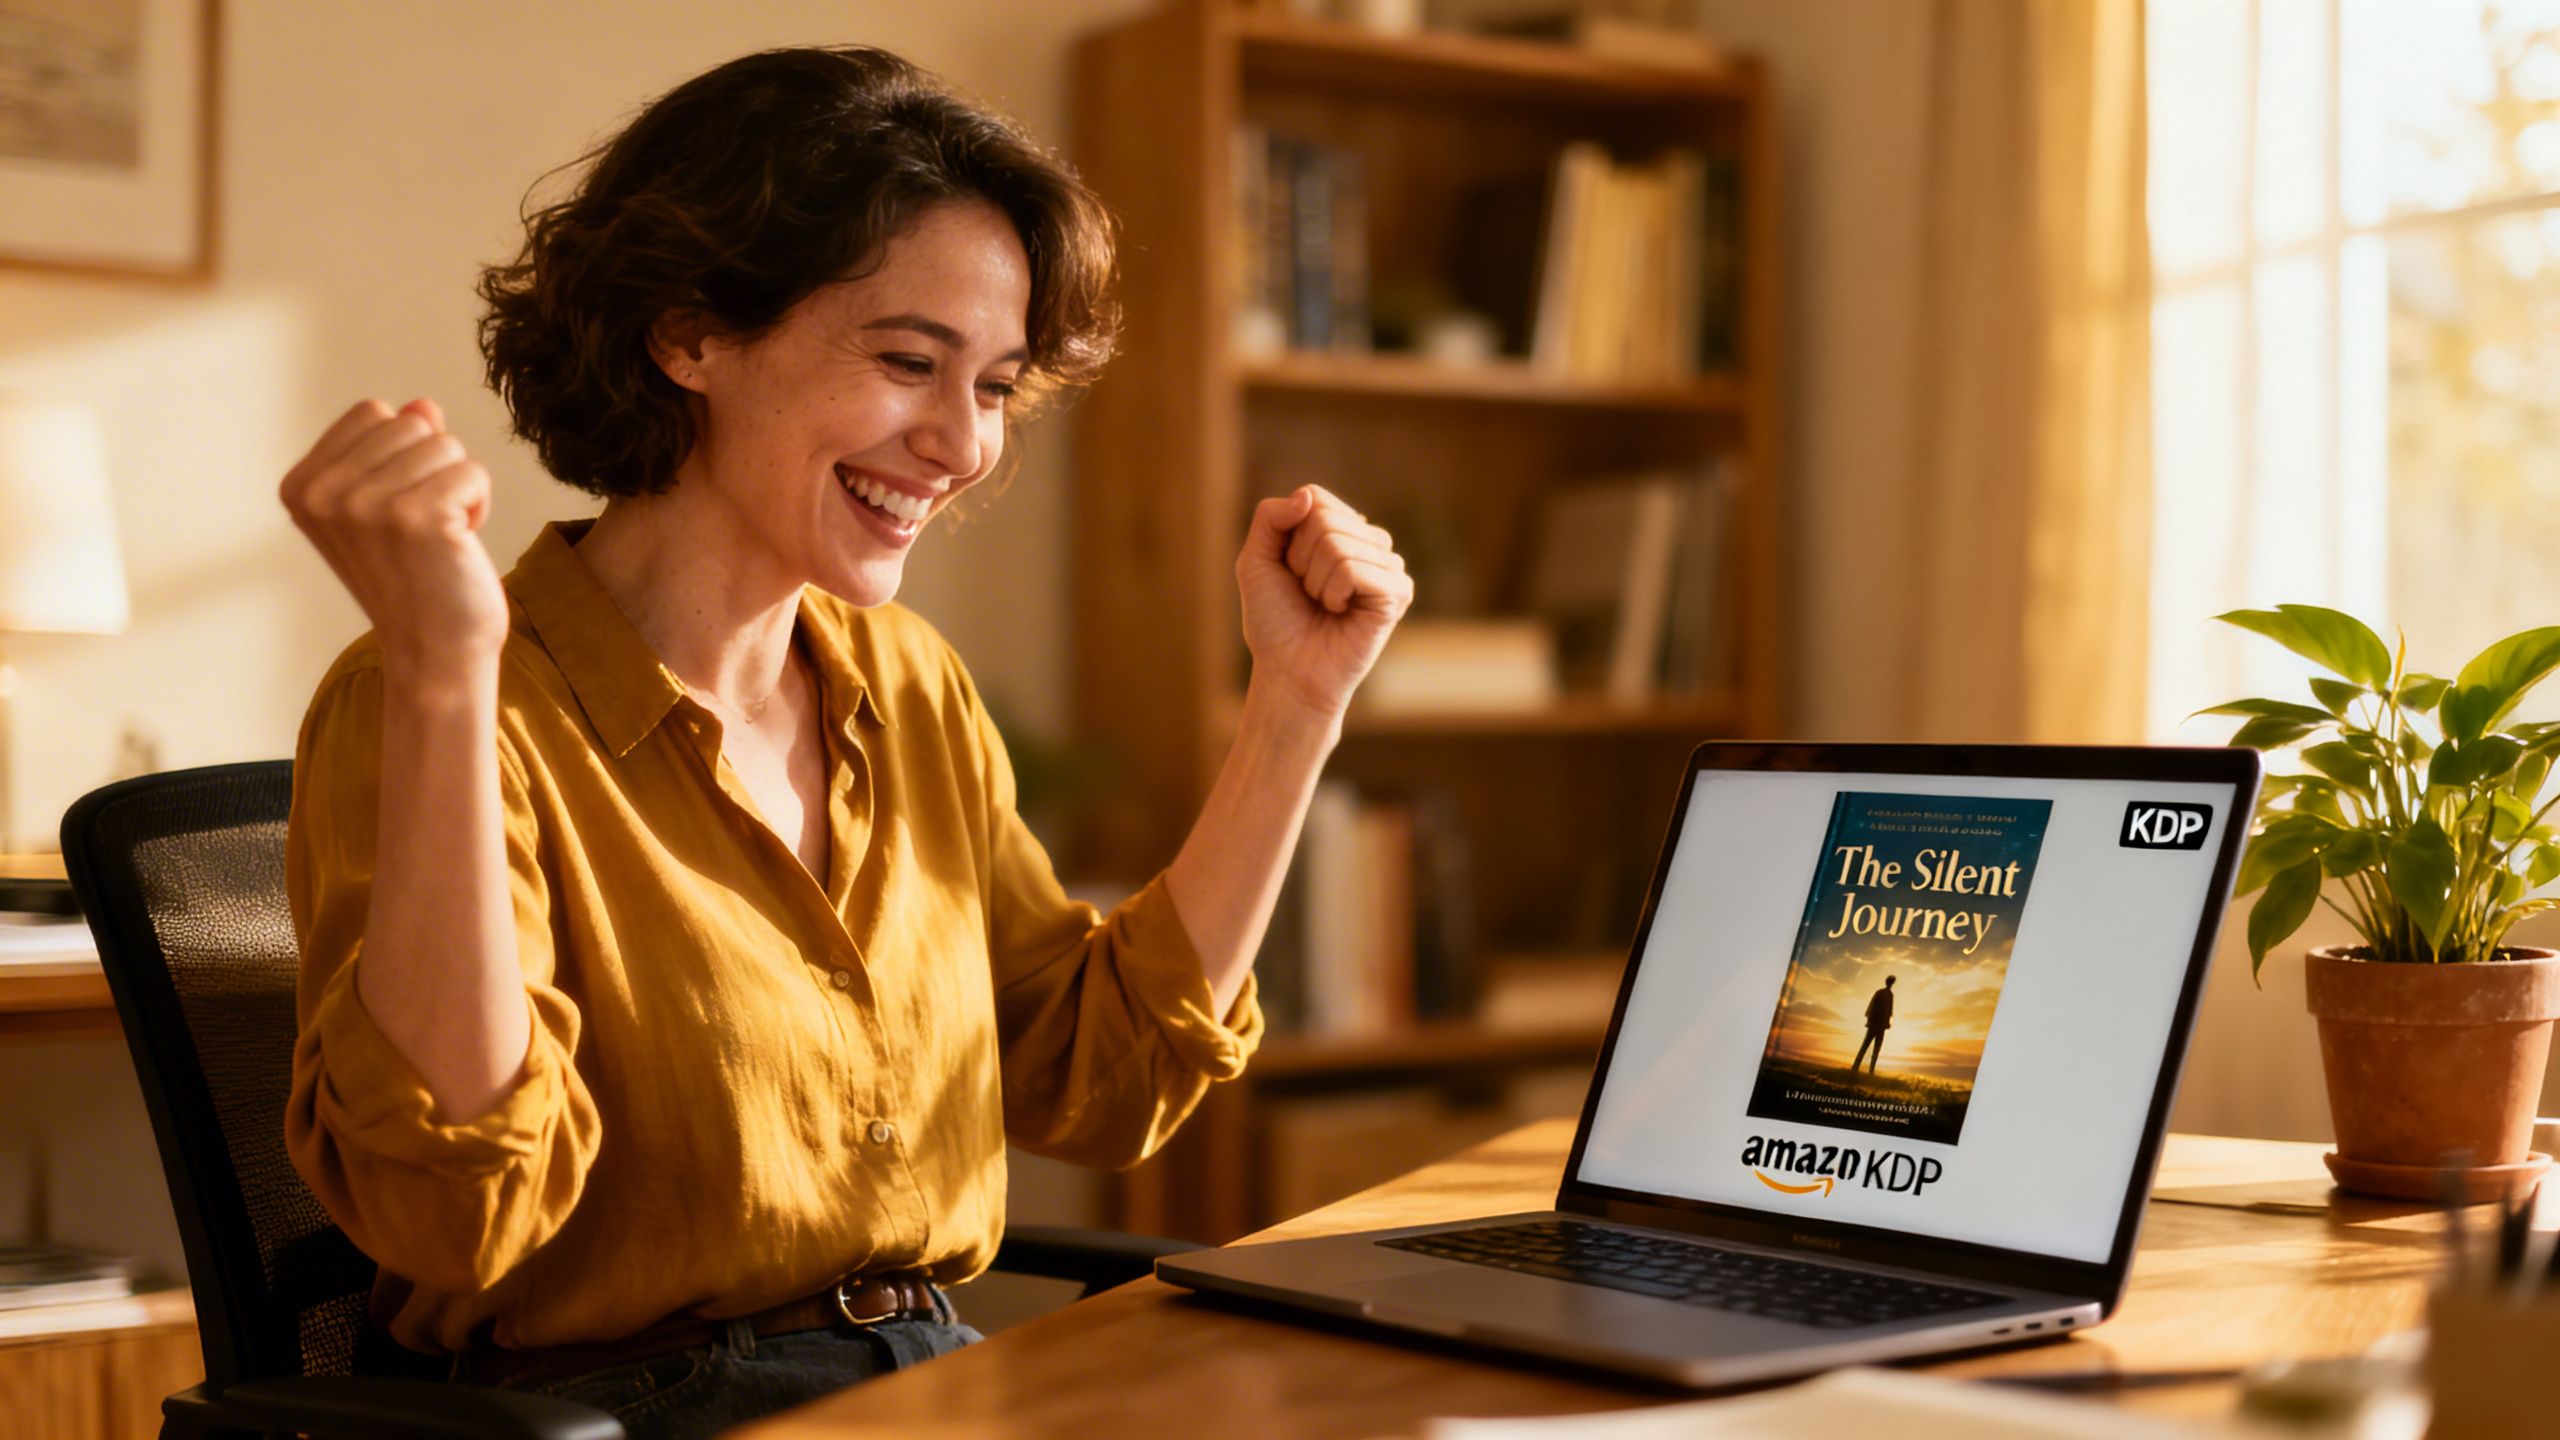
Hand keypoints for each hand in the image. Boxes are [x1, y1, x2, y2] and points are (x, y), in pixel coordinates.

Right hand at [280, 398, 508, 680]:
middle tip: (421, 531)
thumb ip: (397, 451)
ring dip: (458, 490)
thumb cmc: (416, 579)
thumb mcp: (389, 506)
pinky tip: (458, 546)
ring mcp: (365, 504)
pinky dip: (480, 506)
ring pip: (445, 444)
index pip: (373, 412)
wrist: (434, 654)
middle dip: (433, 470)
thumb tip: (422, 405)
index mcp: (301, 485)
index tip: (395, 511)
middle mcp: (323, 492)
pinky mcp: (416, 517)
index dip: (403, 455)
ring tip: (439, 539)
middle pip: (411, 422)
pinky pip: (473, 472)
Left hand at [1236, 484, 1414, 721]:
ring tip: (1324, 605)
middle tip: (1307, 594)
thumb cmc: (1275, 621)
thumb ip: (1270, 518)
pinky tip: (1341, 613)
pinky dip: (1334, 594)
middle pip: (1324, 519)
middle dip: (1300, 561)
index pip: (1314, 498)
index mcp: (1344, 529)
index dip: (1289, 537)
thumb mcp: (1255, 561)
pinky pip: (1353, 569)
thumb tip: (1307, 496)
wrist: (1289, 672)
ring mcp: (1389, 565)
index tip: (1290, 572)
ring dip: (1315, 581)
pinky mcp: (1399, 591)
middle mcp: (1370, 542)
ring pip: (1338, 544)